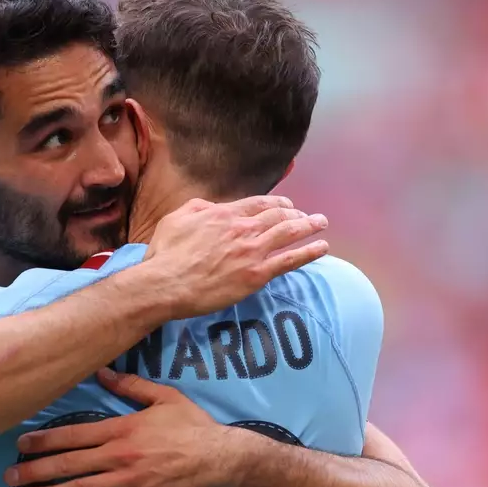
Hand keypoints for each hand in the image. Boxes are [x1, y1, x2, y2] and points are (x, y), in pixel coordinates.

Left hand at [5, 369, 240, 486]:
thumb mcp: (163, 397)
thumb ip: (130, 386)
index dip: (44, 440)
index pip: (73, 435)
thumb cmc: (192, 426)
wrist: (221, 459)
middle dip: (35, 470)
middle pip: (68, 464)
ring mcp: (127, 482)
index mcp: (120, 430)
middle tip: (9, 477)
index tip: (20, 444)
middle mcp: (118, 457)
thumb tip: (101, 371)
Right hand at [141, 195, 329, 318]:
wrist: (167, 283)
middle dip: (296, 213)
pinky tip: (321, 247)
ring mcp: (252, 251)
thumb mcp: (176, 219)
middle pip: (278, 216)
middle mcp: (243, 228)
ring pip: (288, 233)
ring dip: (309, 225)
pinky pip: (289, 260)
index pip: (257, 203)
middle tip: (307, 214)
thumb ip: (199, 208)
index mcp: (223, 214)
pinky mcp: (257, 274)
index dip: (275, 203)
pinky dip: (308, 252)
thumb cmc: (166, 254)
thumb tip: (213, 206)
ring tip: (321, 223)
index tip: (285, 205)